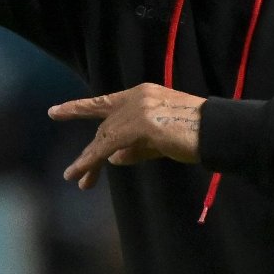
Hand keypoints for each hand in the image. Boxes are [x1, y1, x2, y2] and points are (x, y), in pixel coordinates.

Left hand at [48, 83, 203, 189]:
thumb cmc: (196, 136)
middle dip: (90, 153)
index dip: (79, 108)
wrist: (218, 131)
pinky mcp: (140, 124)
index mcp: (142, 94)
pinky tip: (80, 172)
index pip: (105, 102)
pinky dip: (91, 160)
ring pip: (103, 137)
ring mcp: (137, 108)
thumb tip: (111, 159)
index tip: (55, 111)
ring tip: (76, 178)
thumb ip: (135, 148)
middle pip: (104, 126)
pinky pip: (107, 145)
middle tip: (74, 175)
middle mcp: (136, 97)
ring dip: (88, 160)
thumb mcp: (159, 143)